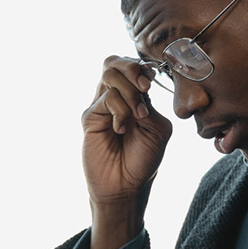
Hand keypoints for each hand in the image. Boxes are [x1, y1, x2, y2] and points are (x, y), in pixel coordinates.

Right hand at [82, 56, 172, 248]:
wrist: (125, 186)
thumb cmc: (143, 159)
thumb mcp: (157, 128)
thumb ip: (149, 103)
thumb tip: (140, 84)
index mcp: (134, 97)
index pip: (133, 67)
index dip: (143, 67)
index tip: (152, 80)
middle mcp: (115, 97)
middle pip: (115, 62)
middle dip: (133, 69)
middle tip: (144, 88)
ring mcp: (101, 106)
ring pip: (109, 74)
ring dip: (129, 92)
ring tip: (137, 116)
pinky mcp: (90, 117)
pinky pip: (106, 98)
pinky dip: (120, 111)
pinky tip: (121, 130)